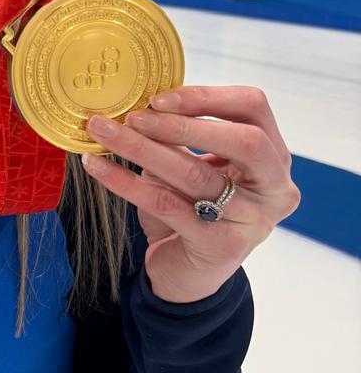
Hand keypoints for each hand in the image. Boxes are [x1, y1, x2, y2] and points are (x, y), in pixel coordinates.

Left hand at [81, 85, 300, 303]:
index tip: (158, 98)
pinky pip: (166, 204)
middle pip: (242, 140)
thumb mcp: (194, 166)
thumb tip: (138, 102)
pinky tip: (97, 166)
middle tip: (133, 116)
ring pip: (195, 173)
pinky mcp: (220, 245)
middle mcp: (276, 188)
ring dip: (142, 148)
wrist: (187, 275)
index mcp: (275, 157)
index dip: (207, 97)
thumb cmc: (192, 210)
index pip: (254, 107)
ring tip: (104, 132)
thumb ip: (182, 136)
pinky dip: (126, 182)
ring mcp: (253, 220)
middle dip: (182, 124)